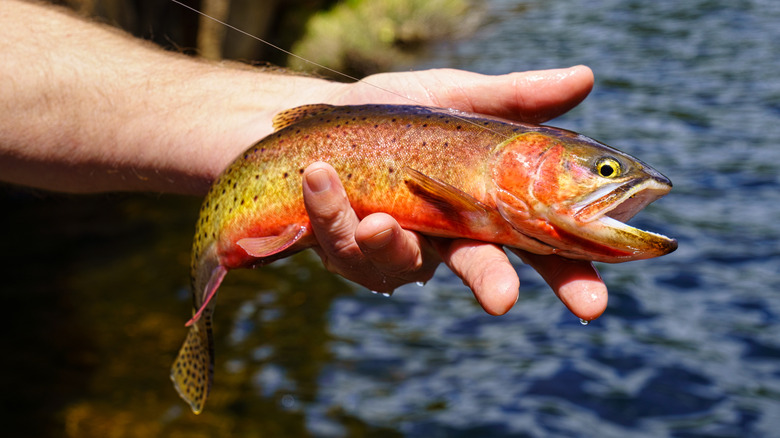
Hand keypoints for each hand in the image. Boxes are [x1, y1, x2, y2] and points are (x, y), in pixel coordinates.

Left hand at [303, 67, 607, 320]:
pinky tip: (319, 178)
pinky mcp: (352, 251)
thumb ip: (513, 97)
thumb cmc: (402, 115)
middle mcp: (451, 235)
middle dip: (492, 284)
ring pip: (403, 262)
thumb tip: (586, 77)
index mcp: (490, 206)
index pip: (542, 246)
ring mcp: (403, 247)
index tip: (593, 303)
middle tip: (504, 300)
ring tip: (373, 218)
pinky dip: (332, 213)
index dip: (570, 276)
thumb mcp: (456, 96)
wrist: (326, 120)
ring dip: (388, 242)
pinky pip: (345, 246)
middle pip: (483, 269)